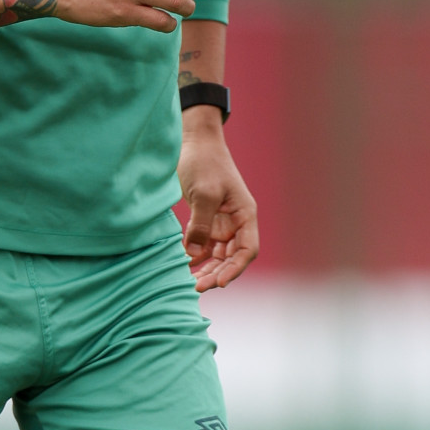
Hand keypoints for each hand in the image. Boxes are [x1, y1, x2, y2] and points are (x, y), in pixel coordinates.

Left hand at [178, 114, 258, 290]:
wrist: (193, 141)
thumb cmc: (204, 162)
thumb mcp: (203, 193)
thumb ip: (200, 224)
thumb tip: (194, 254)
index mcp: (244, 214)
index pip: (247, 250)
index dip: (235, 269)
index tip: (218, 283)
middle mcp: (236, 222)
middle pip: (231, 257)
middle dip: (216, 273)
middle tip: (195, 287)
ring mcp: (221, 222)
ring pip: (217, 255)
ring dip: (205, 269)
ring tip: (188, 282)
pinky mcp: (205, 220)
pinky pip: (203, 245)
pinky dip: (194, 257)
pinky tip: (182, 265)